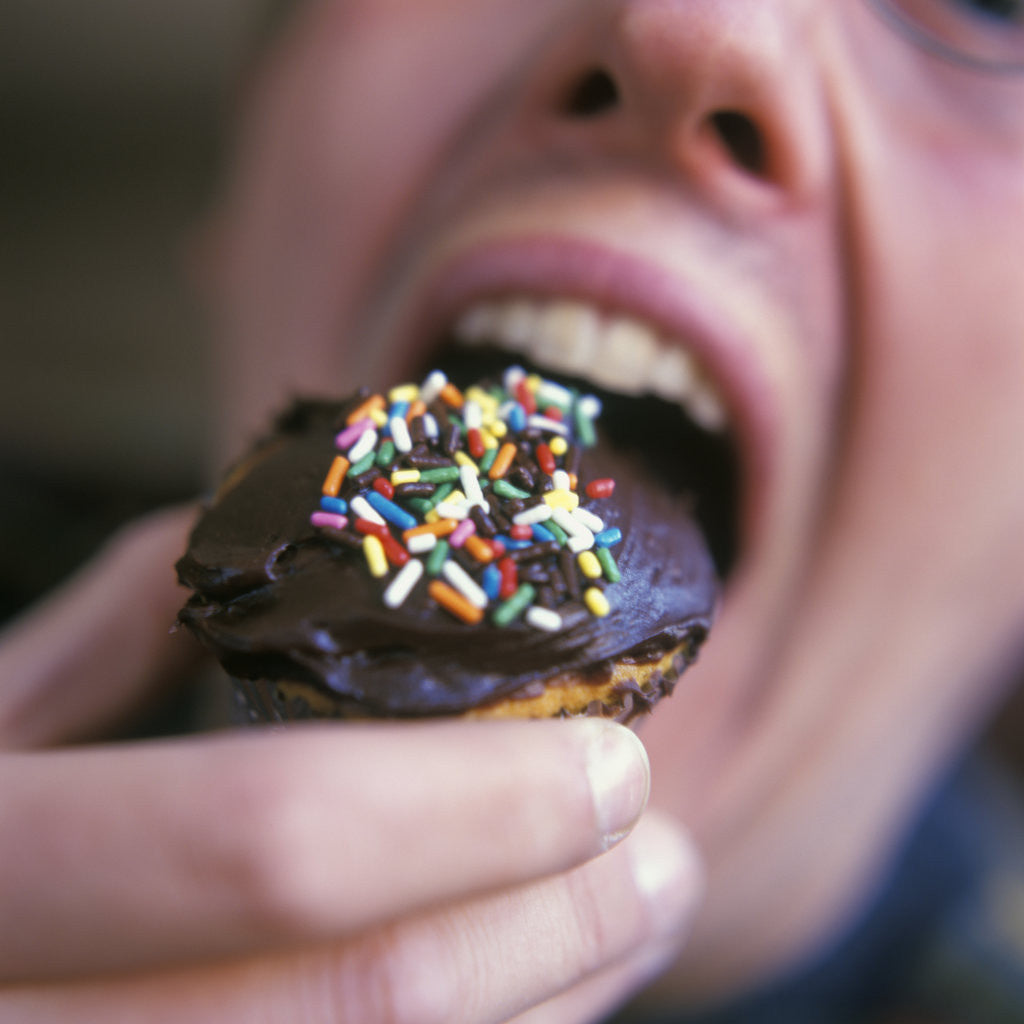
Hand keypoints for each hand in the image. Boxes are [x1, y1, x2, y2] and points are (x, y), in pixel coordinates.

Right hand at [0, 507, 702, 1022]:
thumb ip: (99, 639)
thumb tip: (258, 532)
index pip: (268, 846)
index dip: (472, 807)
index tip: (610, 763)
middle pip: (362, 1018)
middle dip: (557, 934)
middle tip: (662, 859)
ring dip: (546, 1008)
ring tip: (632, 922)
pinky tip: (533, 995)